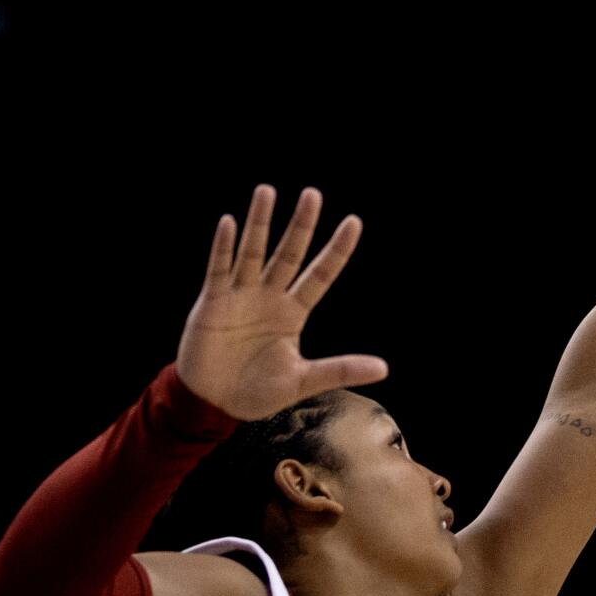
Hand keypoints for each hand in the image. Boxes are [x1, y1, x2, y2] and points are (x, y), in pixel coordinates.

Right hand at [176, 185, 388, 420]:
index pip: (321, 274)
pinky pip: (218, 270)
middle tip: (313, 193)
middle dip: (301, 225)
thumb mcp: (302, 381)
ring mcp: (240, 297)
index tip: (354, 222)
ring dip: (259, 223)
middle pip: (289, 254)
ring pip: (253, 252)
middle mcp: (269, 297)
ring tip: (267, 190)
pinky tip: (228, 222)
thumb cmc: (257, 392)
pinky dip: (223, 247)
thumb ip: (339, 369)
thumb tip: (384, 369)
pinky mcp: (211, 304)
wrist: (211, 404)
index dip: (336, 250)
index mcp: (293, 312)